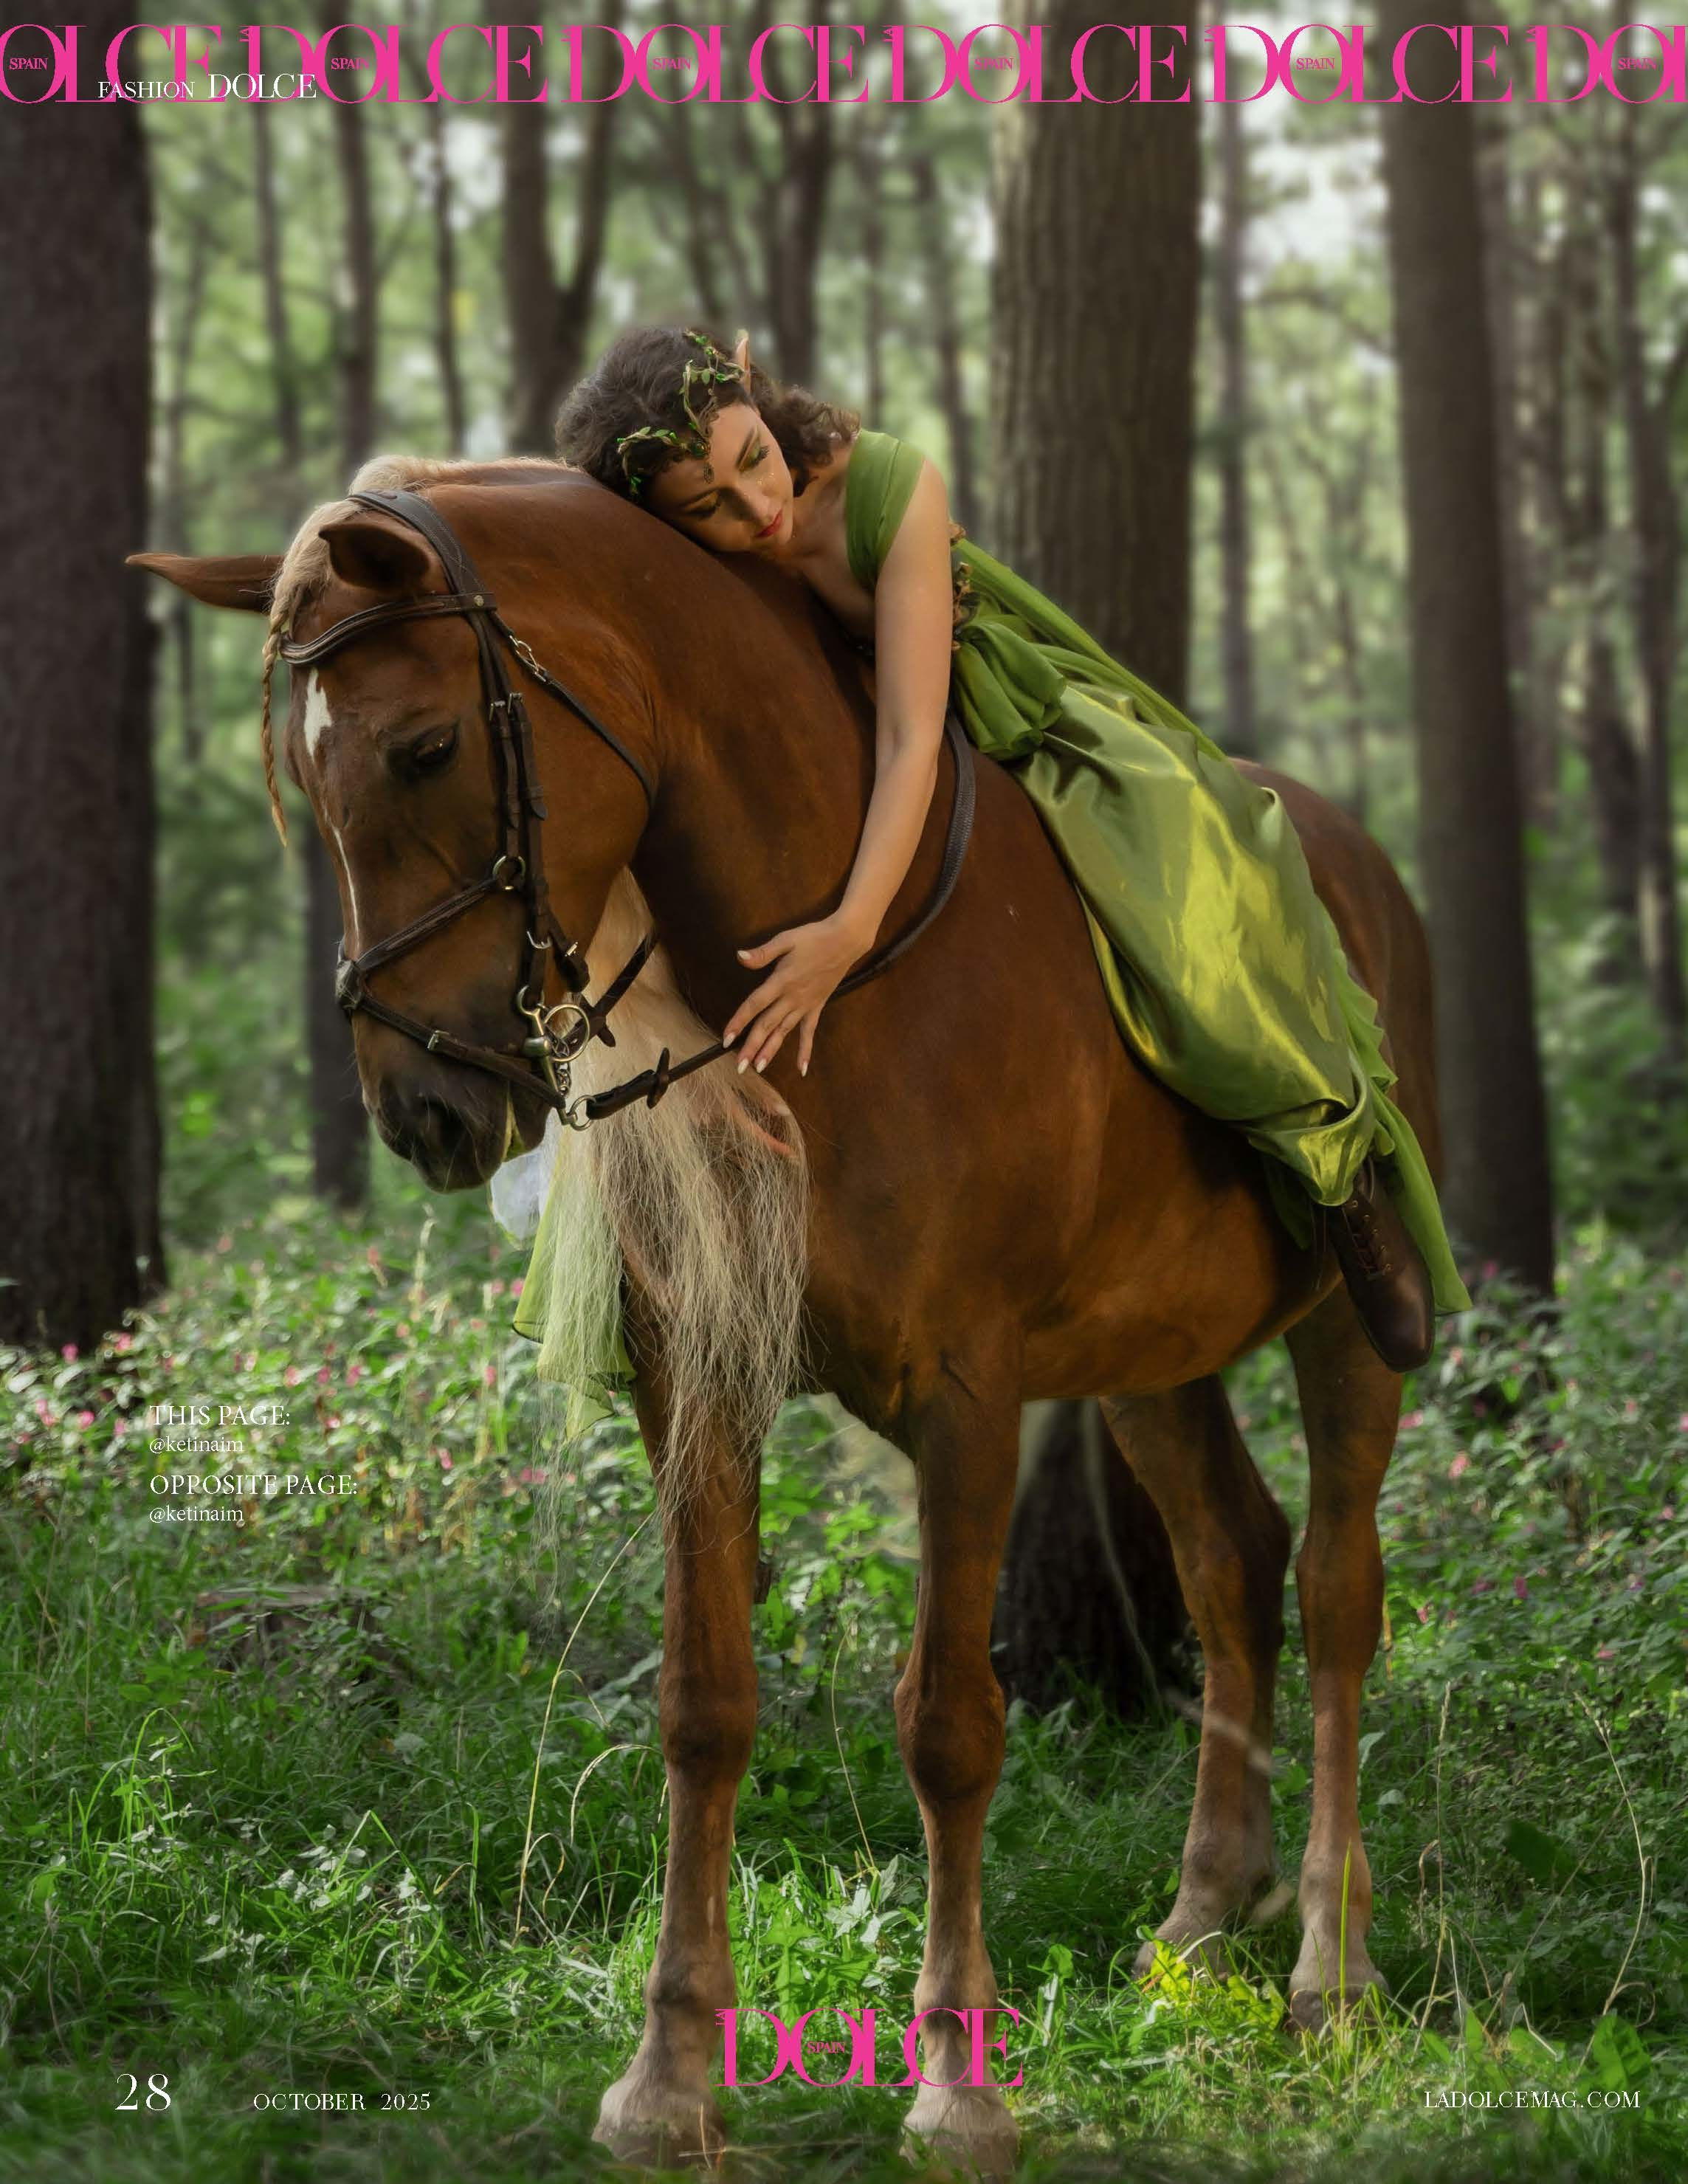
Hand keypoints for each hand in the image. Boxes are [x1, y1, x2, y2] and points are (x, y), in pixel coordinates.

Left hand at [723, 914, 869, 1077]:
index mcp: (782, 981)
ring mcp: (806, 1005)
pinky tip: (801, 1069)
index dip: (739, 1021)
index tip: (727, 1038)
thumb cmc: (814, 937)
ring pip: (784, 1031)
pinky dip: (806, 1050)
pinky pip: (810, 1032)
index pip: (755, 1004)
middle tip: (740, 1067)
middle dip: (752, 1046)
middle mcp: (792, 997)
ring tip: (759, 1068)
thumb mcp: (786, 939)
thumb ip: (763, 953)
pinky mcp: (817, 1007)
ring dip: (771, 1050)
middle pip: (767, 1025)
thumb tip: (739, 956)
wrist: (846, 940)